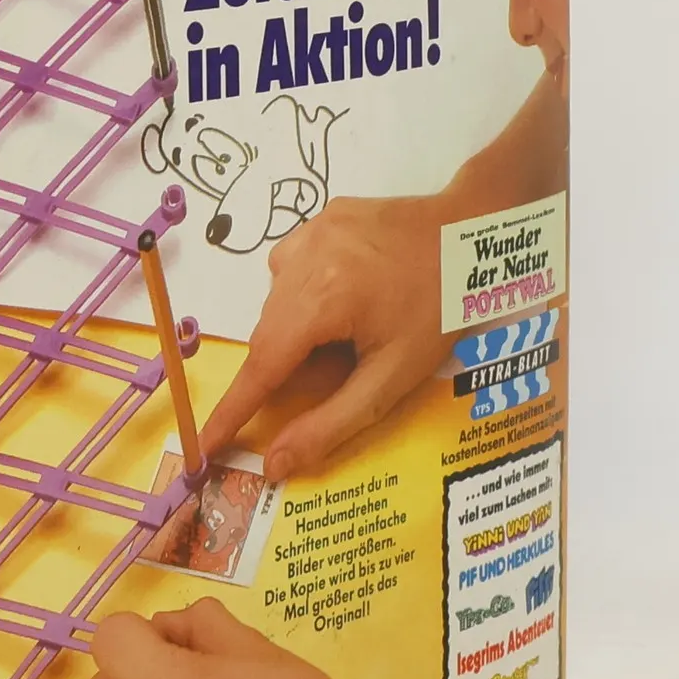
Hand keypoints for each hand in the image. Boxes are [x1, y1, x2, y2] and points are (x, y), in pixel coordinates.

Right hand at [201, 192, 447, 479]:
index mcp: (321, 298)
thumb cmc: (443, 309)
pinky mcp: (321, 216)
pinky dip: (308, 292)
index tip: (202, 445)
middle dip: (293, 363)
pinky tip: (349, 292)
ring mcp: (310, 231)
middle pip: (271, 334)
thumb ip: (332, 422)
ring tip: (358, 324)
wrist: (475, 231)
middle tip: (346, 364)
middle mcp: (303, 258)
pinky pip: (294, 268)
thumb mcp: (394, 377)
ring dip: (301, 327)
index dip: (232, 411)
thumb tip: (276, 462)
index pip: (262, 367)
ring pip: (279, 301)